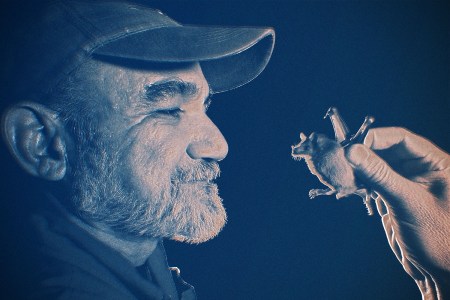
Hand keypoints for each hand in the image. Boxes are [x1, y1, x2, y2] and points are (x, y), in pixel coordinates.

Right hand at [345, 127, 449, 298]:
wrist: (439, 270)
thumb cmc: (438, 236)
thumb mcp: (407, 201)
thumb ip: (380, 175)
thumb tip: (353, 151)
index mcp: (436, 163)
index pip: (402, 139)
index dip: (376, 138)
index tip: (352, 145)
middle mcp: (421, 169)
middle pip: (386, 150)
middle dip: (363, 153)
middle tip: (341, 158)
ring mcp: (406, 182)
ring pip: (376, 165)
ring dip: (358, 167)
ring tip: (341, 171)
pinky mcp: (393, 196)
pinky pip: (373, 181)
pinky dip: (359, 181)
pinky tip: (349, 183)